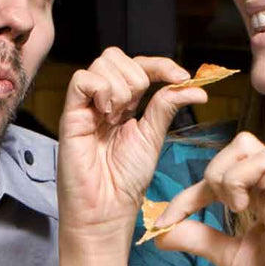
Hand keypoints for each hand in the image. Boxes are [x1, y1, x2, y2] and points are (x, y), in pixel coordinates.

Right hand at [56, 48, 206, 248]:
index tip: (183, 77)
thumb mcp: (153, 136)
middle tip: (138, 108)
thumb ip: (166, 106)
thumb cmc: (126, 180)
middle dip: (139, 75)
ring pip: (102, 63)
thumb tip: (194, 87)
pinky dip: (101, 90)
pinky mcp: (71, 115)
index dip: (161, 65)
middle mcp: (103, 100)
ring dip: (122, 86)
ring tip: (119, 117)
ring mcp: (86, 106)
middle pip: (116, 56)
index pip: (139, 66)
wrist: (107, 209)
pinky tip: (107, 113)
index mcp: (124, 104)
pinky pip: (82, 80)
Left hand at [154, 132, 264, 265]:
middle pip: (245, 144)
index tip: (165, 221)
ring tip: (241, 212)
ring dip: (240, 180)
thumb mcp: (230, 258)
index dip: (187, 195)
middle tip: (221, 209)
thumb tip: (161, 233)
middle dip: (217, 172)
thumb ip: (200, 240)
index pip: (220, 172)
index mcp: (259, 199)